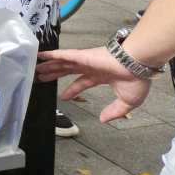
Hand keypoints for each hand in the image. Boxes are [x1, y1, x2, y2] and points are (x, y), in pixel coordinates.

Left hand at [36, 46, 152, 121]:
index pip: (82, 82)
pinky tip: (42, 55)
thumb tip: (103, 120)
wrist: (138, 65)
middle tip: (42, 77)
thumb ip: (114, 111)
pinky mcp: (83, 55)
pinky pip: (64, 54)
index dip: (71, 90)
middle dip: (55, 73)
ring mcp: (86, 60)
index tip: (62, 96)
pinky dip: (52, 54)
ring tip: (37, 67)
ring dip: (50, 64)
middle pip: (68, 70)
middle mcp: (92, 67)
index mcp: (102, 76)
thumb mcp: (127, 102)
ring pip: (63, 62)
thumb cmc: (135, 81)